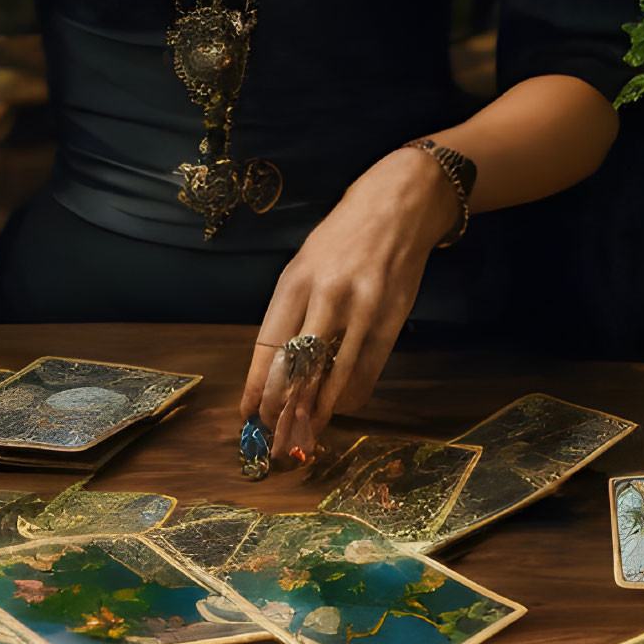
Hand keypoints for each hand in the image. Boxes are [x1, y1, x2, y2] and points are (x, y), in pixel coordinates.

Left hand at [240, 148, 459, 463]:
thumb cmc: (341, 239)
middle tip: (273, 435)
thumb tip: (277, 367)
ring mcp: (362, 308)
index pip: (269, 344)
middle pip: (298, 365)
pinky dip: (352, 394)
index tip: (247, 414)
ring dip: (318, 411)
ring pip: (334, 374)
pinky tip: (342, 409)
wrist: (396, 207)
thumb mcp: (305, 265)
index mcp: (296, 281)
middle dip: (283, 407)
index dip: (257, 385)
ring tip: (305, 434)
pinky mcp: (391, 318)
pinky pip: (368, 368)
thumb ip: (292, 311)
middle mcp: (326, 296)